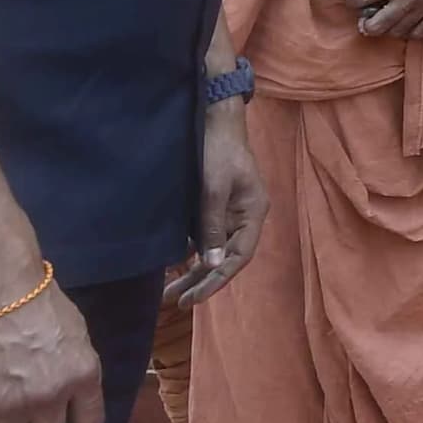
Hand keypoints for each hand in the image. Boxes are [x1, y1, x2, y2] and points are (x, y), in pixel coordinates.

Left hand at [174, 102, 268, 307]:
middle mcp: (244, 217)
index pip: (239, 257)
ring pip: (213, 250)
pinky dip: (190, 253)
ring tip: (168, 292)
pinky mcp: (215, 207)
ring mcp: (230, 213)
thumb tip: (211, 264)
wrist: (214, 119)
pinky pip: (204, 237)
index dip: (218, 279)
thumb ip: (212, 227)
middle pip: (225, 258)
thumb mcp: (213, 190)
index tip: (195, 298)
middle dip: (201, 281)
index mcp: (253, 213)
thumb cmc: (218, 151)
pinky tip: (172, 266)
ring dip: (193, 270)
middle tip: (176, 302)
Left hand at [339, 0, 422, 42]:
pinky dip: (409, 33)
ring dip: (387, 30)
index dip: (352, 1)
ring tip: (382, 24)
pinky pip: (421, 33)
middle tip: (363, 21)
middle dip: (366, 25)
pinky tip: (406, 27)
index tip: (351, 0)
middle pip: (379, 24)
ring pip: (398, 32)